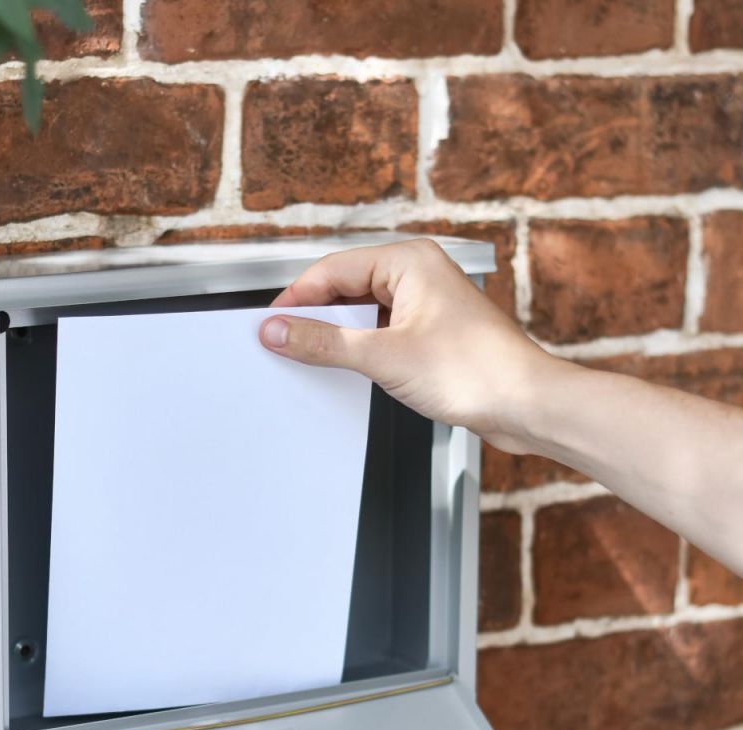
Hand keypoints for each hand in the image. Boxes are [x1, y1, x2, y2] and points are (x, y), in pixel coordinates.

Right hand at [259, 237, 560, 453]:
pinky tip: (351, 372)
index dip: (296, 299)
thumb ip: (323, 343)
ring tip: (315, 360)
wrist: (526, 405)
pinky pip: (382, 335)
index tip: (268, 325)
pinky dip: (362, 351)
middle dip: (315, 318)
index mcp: (409, 260)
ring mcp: (427, 305)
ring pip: (364, 314)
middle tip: (284, 345)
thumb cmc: (477, 370)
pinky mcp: (433, 335)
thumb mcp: (384, 357)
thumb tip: (278, 331)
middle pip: (346, 289)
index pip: (332, 270)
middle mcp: (419, 275)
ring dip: (339, 338)